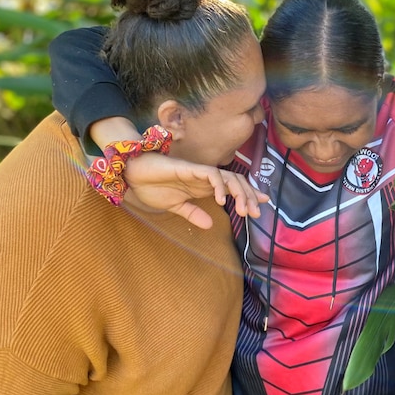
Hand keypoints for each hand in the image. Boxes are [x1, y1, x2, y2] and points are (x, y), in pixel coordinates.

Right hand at [122, 152, 267, 227]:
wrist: (132, 176)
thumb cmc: (151, 188)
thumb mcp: (176, 207)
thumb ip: (193, 214)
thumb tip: (210, 225)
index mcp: (204, 187)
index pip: (232, 188)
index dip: (249, 194)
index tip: (261, 205)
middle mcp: (206, 178)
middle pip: (236, 182)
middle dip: (249, 196)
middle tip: (256, 213)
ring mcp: (199, 172)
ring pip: (228, 177)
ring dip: (238, 192)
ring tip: (243, 210)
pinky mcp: (189, 169)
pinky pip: (210, 173)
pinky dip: (219, 185)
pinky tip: (221, 199)